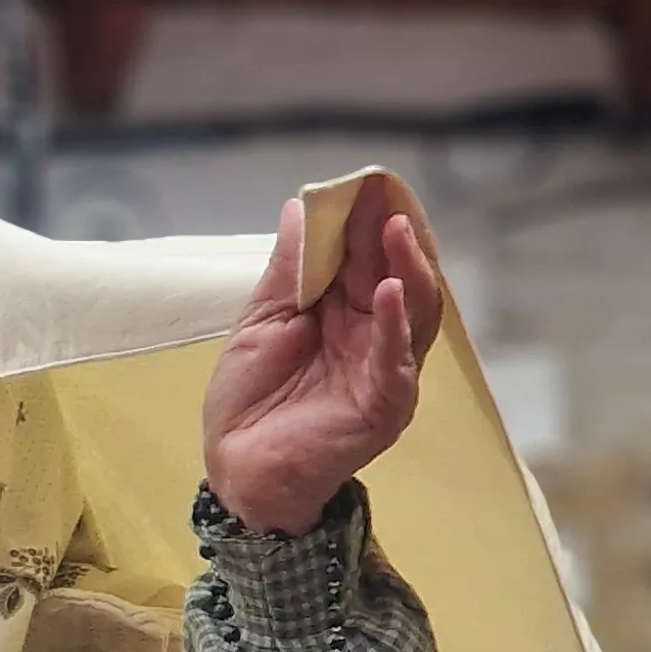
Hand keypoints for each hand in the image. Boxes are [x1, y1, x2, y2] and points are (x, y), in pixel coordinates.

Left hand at [202, 194, 441, 534]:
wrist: (239, 470)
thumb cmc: (250, 401)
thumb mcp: (261, 325)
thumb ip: (286, 274)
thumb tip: (298, 210)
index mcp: (346, 314)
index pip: (366, 258)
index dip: (366, 220)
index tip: (365, 180)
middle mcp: (376, 336)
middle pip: (394, 275)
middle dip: (390, 233)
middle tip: (384, 191)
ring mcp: (386, 370)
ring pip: (411, 311)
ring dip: (405, 267)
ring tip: (394, 228)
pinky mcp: (384, 405)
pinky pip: (395, 361)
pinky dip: (392, 324)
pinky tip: (386, 290)